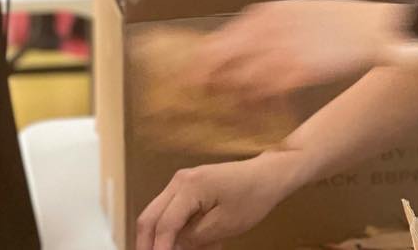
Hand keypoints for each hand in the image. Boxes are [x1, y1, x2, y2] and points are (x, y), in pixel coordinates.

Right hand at [135, 150, 304, 249]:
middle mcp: (179, 181)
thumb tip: (172, 248)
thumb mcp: (224, 225)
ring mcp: (181, 182)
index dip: (158, 249)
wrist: (269, 175)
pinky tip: (193, 245)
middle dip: (149, 244)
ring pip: (158, 215)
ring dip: (163, 238)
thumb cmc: (252, 198)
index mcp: (188, 187)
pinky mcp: (188, 188)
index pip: (164, 225)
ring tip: (182, 249)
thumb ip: (193, 238)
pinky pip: (172, 212)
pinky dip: (175, 231)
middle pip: (150, 218)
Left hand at [194, 0, 403, 104]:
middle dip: (201, 86)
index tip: (188, 83)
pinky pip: (266, 96)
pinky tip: (262, 121)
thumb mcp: (295, 17)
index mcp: (262, 15)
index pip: (215, 42)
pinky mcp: (297, 70)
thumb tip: (242, 54)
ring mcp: (279, 50)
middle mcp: (264, 30)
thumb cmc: (338, 25)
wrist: (375, 28)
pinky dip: (261, 111)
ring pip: (237, 83)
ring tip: (229, 120)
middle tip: (196, 106)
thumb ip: (267, 33)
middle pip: (214, 60)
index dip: (197, 66)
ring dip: (231, 104)